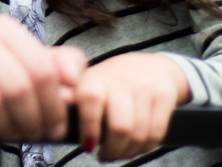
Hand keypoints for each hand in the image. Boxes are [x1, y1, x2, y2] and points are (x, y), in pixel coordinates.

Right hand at [0, 15, 85, 140]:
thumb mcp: (27, 58)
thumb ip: (61, 64)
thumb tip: (74, 79)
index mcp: (5, 27)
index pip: (42, 70)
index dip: (54, 106)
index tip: (55, 125)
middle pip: (17, 87)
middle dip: (30, 120)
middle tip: (30, 132)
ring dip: (3, 127)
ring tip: (8, 130)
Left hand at [75, 53, 189, 160]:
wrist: (151, 66)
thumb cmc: (113, 82)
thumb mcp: (88, 86)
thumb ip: (72, 101)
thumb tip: (58, 113)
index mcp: (96, 78)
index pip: (90, 100)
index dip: (89, 127)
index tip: (88, 146)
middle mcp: (120, 79)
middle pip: (120, 127)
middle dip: (112, 150)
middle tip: (105, 155)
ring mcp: (144, 86)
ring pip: (139, 134)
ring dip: (128, 152)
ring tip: (120, 151)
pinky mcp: (164, 95)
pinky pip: (156, 133)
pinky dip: (145, 147)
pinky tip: (136, 146)